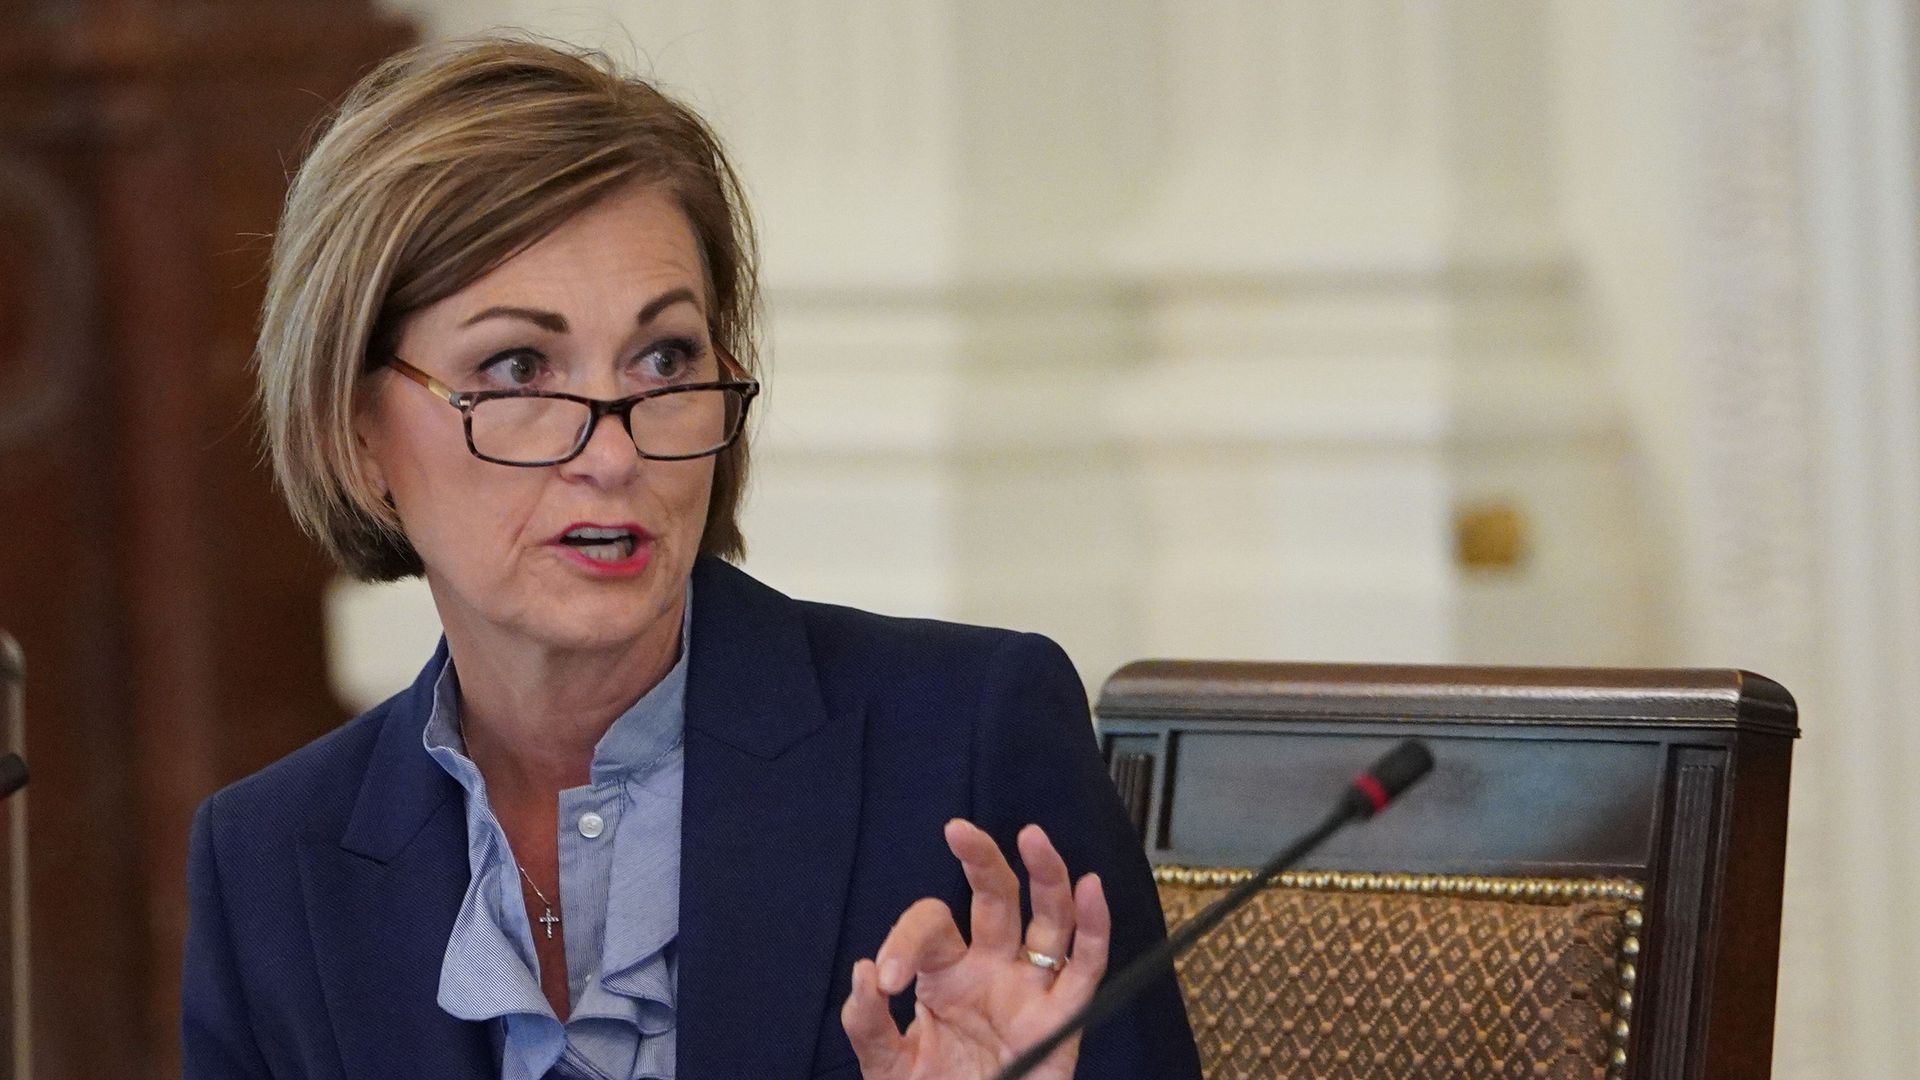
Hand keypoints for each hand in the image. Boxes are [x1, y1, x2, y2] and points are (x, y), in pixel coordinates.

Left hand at [840, 819, 1108, 1079]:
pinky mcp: (1062, 1022)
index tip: (886, 981)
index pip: (931, 928)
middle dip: (980, 860)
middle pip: (996, 899)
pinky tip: (1090, 888)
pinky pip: (1086, 968)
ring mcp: (1030, 991)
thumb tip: (866, 970)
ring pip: (1049, 919)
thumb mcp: (886, 1066)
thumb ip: (868, 1023)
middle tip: (958, 830)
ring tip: (1032, 837)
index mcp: (945, 975)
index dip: (905, 941)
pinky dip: (1094, 928)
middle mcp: (991, 971)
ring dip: (1046, 875)